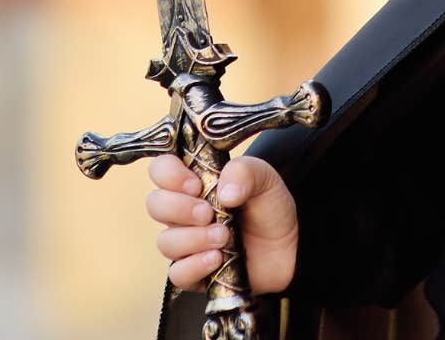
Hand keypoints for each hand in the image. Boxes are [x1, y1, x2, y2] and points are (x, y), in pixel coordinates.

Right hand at [147, 154, 298, 294]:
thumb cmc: (269, 209)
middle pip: (155, 205)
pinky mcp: (195, 273)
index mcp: (194, 183)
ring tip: (224, 236)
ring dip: (194, 238)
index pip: (160, 170)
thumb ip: (244, 172)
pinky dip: (196, 265)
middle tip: (209, 212)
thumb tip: (224, 192)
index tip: (195, 184)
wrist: (289, 247)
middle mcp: (184, 212)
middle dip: (179, 208)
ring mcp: (187, 243)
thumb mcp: (265, 179)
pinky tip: (218, 258)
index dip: (169, 174)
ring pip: (165, 241)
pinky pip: (177, 273)